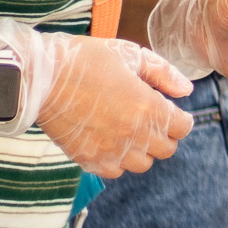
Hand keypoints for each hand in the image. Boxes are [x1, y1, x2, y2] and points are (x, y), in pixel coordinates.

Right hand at [0, 20, 194, 177]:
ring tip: (128, 131)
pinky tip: (109, 142)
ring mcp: (110, 150)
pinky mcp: (87, 159)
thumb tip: (186, 91)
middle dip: (164, 134)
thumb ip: (163, 74)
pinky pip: (114, 172)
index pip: (183, 128)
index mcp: (149, 107)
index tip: (169, 110)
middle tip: (150, 119)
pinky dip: (117, 161)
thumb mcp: (131, 55)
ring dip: (141, 150)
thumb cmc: (87, 60)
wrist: (41, 77)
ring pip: (142, 164)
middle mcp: (134, 134)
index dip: (180, 118)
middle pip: (166, 149)